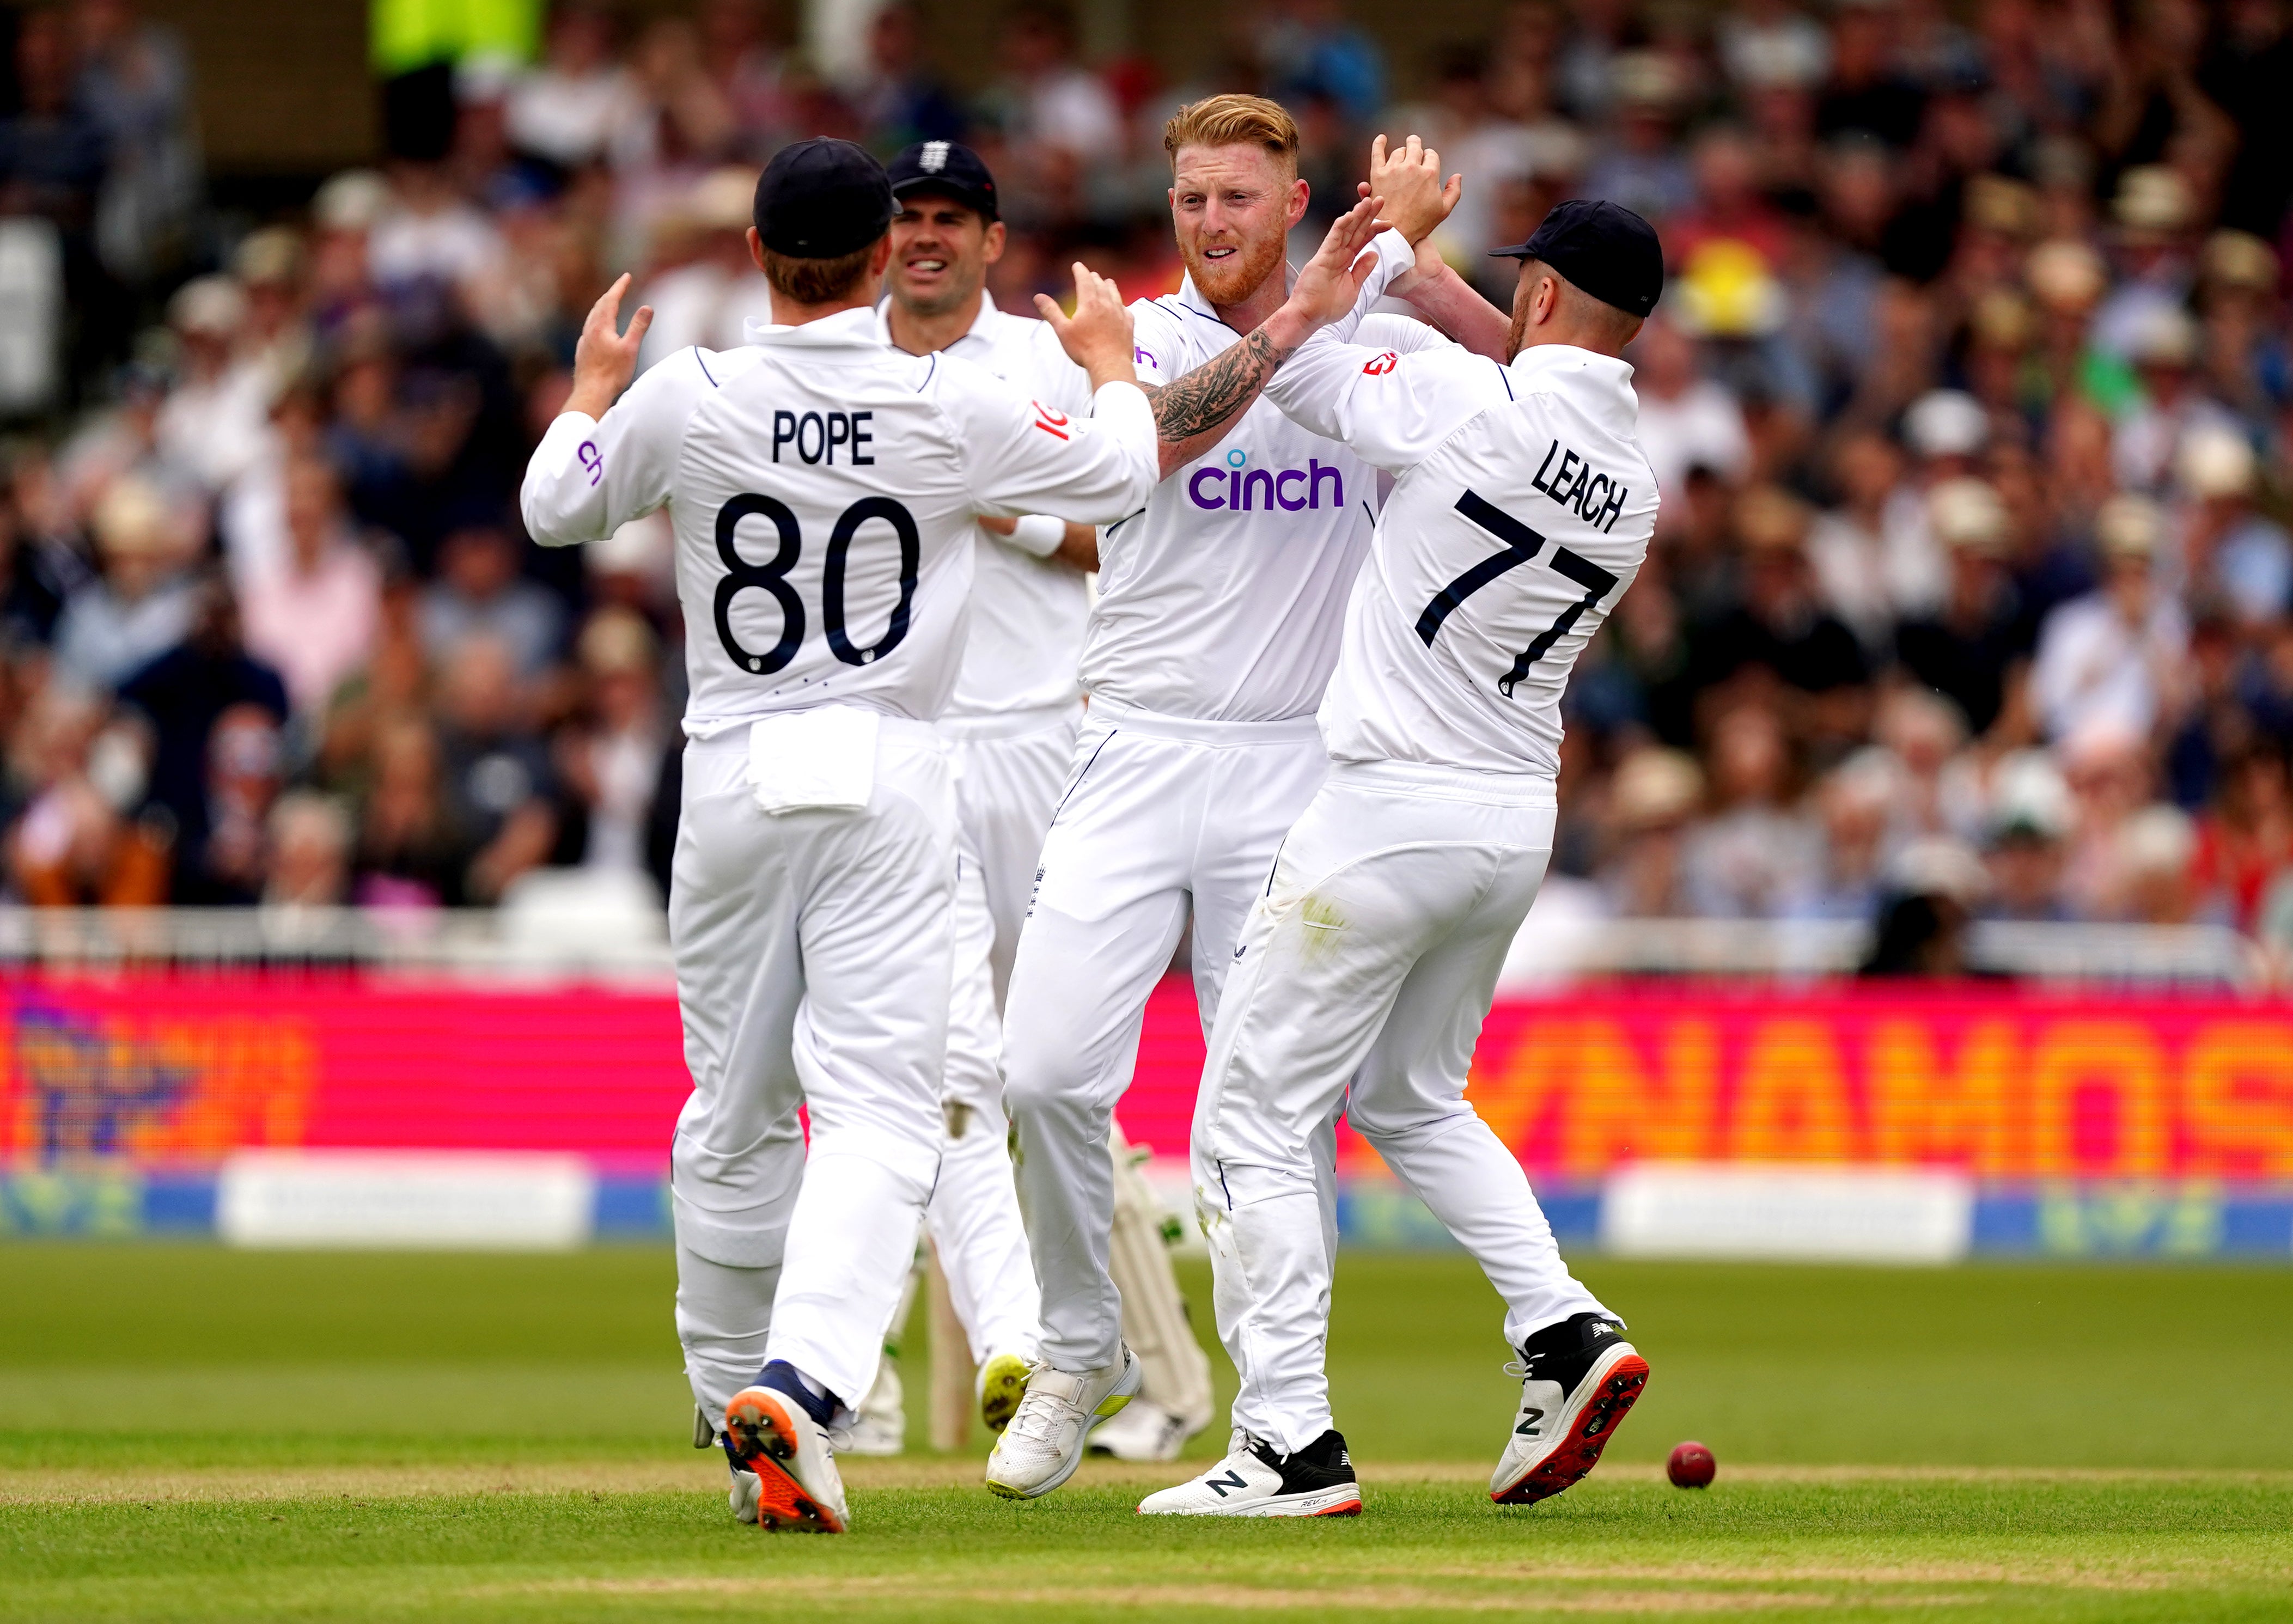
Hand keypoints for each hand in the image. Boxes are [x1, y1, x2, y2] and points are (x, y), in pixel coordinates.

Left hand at [566, 274, 651, 419]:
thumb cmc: (612, 373)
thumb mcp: (630, 349)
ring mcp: (584, 340)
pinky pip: (589, 329)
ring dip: (602, 306)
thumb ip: (638, 326)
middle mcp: (590, 330)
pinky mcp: (582, 351)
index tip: (627, 276)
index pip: (611, 299)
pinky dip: (596, 321)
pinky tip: (596, 328)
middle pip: (600, 305)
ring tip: (608, 302)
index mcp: (601, 326)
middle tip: (620, 286)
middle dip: (611, 293)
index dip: (620, 287)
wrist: (590, 392)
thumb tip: (647, 307)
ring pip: (592, 316)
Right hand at [1037, 263, 1136, 389]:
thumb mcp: (1063, 330)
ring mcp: (1119, 314)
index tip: (1077, 265)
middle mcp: (1106, 304)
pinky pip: (1126, 309)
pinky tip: (1122, 306)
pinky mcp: (1128, 324)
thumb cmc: (1085, 349)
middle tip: (1091, 274)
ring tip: (1108, 282)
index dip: (1080, 271)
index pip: (1085, 280)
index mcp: (1089, 303)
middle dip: (1094, 277)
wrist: (1110, 363)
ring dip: (1110, 286)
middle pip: (1100, 285)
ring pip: (1115, 294)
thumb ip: (1051, 311)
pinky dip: (1122, 304)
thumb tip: (1038, 297)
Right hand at [1274, 194, 1388, 336]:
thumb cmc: (1328, 306)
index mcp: (1347, 261)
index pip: (1363, 240)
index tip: (1389, 223)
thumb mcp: (1353, 287)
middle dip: (1369, 215)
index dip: (1375, 230)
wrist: (1310, 316)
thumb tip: (1373, 254)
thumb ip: (1363, 270)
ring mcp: (1330, 255)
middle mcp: (1339, 255)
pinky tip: (1349, 216)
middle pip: (1356, 231)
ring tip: (1368, 202)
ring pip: (1346, 230)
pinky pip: (1332, 239)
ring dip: (1357, 215)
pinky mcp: (1321, 258)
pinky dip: (1341, 227)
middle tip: (1380, 200)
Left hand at [1363, 133, 1459, 244]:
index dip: (1430, 158)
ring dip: (1402, 152)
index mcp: (1430, 173)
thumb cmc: (1420, 224)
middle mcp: (1412, 167)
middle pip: (1415, 146)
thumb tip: (1457, 175)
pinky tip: (1381, 138)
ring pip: (1399, 151)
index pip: (1431, 154)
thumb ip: (1454, 191)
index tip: (1427, 163)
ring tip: (1402, 157)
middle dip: (1417, 146)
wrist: (1394, 233)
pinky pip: (1377, 152)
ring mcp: (1393, 169)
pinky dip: (1379, 143)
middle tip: (1415, 148)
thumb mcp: (1444, 210)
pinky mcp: (1377, 174)